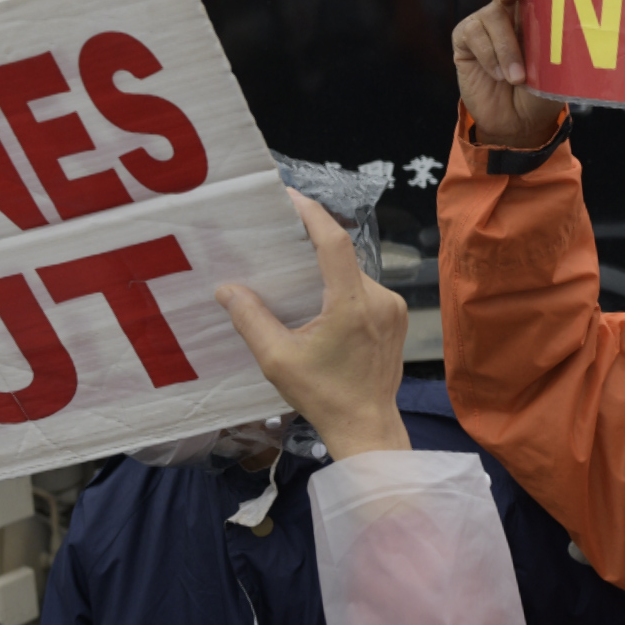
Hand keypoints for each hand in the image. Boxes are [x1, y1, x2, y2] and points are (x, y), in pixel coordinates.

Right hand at [217, 190, 410, 459]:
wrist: (367, 427)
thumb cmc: (323, 396)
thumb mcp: (278, 360)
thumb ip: (251, 320)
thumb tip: (226, 289)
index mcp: (350, 304)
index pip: (334, 242)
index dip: (311, 214)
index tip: (289, 197)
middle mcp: (379, 299)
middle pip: (342, 258)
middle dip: (312, 246)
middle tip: (280, 239)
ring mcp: (393, 308)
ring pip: (354, 274)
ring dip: (328, 271)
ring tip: (297, 275)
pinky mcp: (398, 318)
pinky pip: (366, 290)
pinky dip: (343, 288)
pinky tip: (321, 301)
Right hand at [452, 0, 566, 148]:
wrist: (517, 123)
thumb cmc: (540, 92)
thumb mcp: (554, 70)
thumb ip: (552, 47)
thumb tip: (562, 29)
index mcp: (535, 10)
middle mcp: (507, 9)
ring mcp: (484, 22)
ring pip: (493, 17)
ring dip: (506, 49)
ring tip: (517, 78)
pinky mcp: (464, 39)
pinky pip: (474, 36)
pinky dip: (489, 57)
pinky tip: (499, 75)